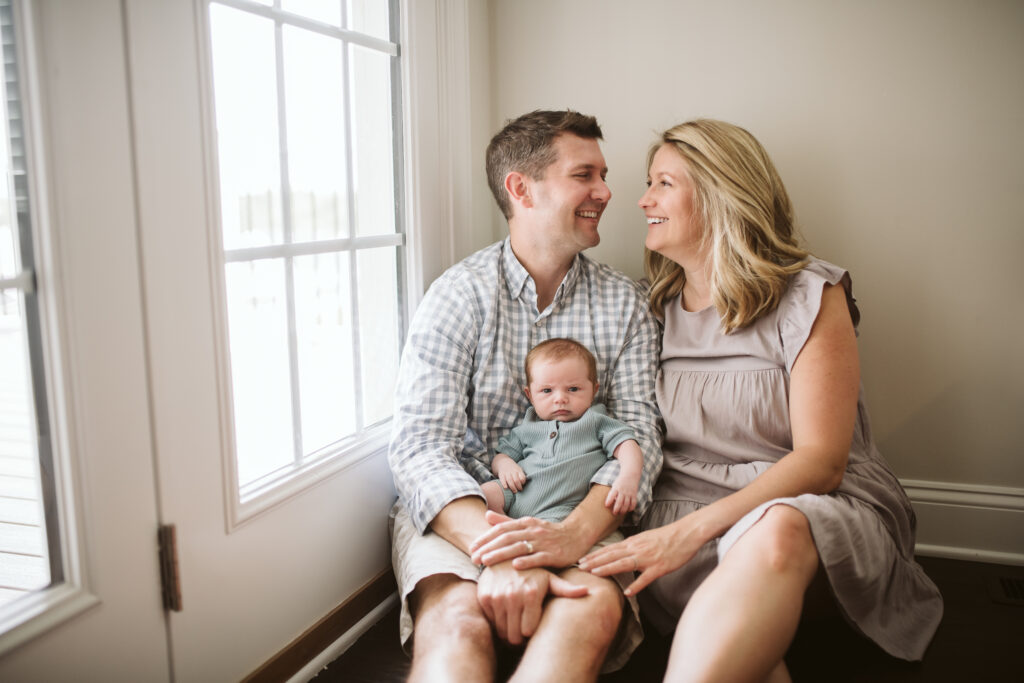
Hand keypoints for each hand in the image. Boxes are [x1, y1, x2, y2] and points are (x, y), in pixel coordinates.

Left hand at [469, 510, 588, 568]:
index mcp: (525, 523)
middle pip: (507, 538)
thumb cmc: (548, 533)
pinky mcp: (554, 555)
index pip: (501, 529)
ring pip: (519, 547)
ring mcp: (544, 543)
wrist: (577, 535)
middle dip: (488, 548)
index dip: (486, 537)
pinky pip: (539, 558)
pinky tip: (514, 566)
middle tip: (473, 558)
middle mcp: (533, 531)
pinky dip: (527, 561)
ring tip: (486, 562)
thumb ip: (507, 521)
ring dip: (501, 554)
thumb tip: (486, 514)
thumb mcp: (528, 524)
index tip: (472, 547)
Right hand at [477, 561, 587, 644]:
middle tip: (521, 629)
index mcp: (531, 594)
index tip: (531, 627)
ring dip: (507, 630)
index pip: (529, 631)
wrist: (505, 553)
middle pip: (514, 635)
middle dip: (518, 636)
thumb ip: (566, 588)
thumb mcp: (549, 579)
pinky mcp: (484, 596)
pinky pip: (491, 621)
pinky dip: (496, 620)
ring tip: (513, 622)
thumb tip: (586, 591)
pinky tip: (503, 611)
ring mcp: (497, 597)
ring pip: (502, 630)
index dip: (531, 631)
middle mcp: (513, 596)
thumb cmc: (532, 570)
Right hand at [497, 462, 526, 492]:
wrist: (503, 462)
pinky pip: (502, 479)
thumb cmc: (513, 469)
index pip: (522, 477)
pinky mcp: (501, 474)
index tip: (522, 487)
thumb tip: (523, 485)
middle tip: (518, 491)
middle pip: (516, 480)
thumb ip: (521, 476)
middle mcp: (513, 471)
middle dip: (518, 487)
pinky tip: (506, 488)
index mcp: (518, 470)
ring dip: (512, 487)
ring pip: (510, 480)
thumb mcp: (519, 470)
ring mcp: (507, 472)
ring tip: (514, 491)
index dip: (522, 483)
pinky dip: (504, 484)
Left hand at [578, 518, 703, 595]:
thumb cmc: (667, 537)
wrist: (686, 533)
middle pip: (612, 555)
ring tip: (595, 573)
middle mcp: (637, 549)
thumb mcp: (645, 538)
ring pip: (624, 563)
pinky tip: (627, 592)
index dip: (595, 555)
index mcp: (633, 542)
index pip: (610, 549)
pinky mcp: (659, 567)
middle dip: (595, 561)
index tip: (581, 559)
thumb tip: (620, 552)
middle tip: (580, 566)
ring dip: (608, 568)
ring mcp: (648, 558)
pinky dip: (636, 585)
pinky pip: (646, 578)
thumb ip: (632, 546)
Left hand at [604, 484, 635, 514]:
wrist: (630, 475)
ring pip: (626, 504)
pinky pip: (633, 503)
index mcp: (616, 488)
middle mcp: (623, 491)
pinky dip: (631, 508)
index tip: (606, 506)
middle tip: (614, 513)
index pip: (612, 495)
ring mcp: (629, 493)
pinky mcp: (634, 495)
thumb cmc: (620, 482)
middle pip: (619, 502)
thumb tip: (611, 503)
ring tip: (620, 513)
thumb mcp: (614, 485)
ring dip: (623, 510)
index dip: (609, 501)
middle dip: (616, 509)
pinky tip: (628, 510)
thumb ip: (613, 493)